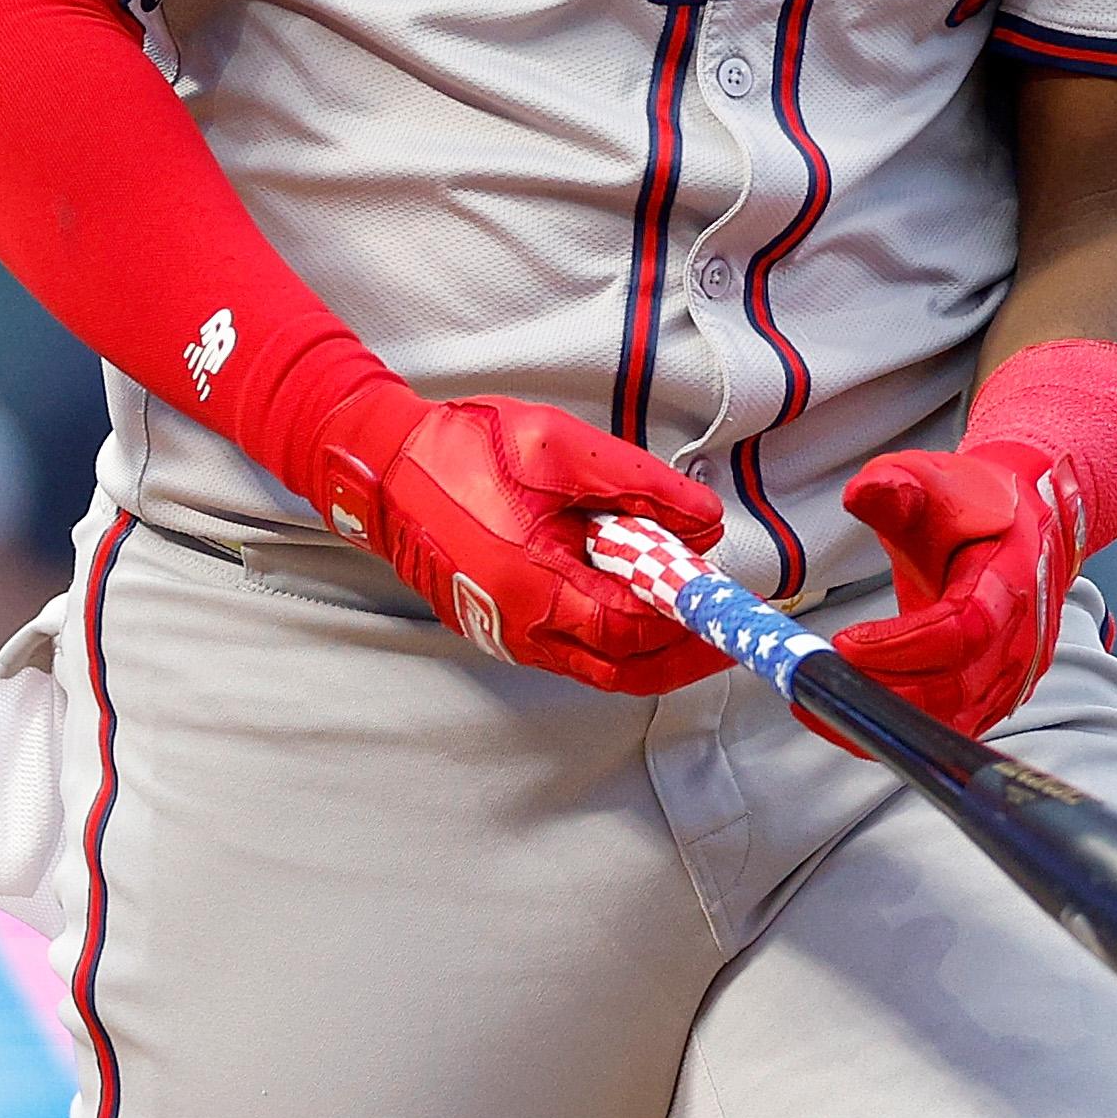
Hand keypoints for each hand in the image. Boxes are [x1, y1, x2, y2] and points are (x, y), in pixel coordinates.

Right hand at [307, 387, 731, 694]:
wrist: (385, 468)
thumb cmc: (464, 452)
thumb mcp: (562, 448)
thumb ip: (640, 487)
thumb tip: (704, 525)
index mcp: (536, 588)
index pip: (635, 627)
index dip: (690, 617)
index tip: (732, 607)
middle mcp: (522, 629)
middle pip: (624, 668)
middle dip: (682, 653)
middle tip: (724, 632)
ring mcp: (509, 635)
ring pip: (599, 667)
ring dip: (651, 649)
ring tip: (688, 612)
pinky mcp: (502, 627)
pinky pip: (572, 651)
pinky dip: (615, 638)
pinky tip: (634, 600)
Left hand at [829, 440, 1090, 738]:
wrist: (1024, 523)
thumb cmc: (974, 504)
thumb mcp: (932, 478)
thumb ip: (896, 485)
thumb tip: (861, 492)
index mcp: (1009, 581)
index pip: (964, 632)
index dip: (904, 646)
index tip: (847, 642)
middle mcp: (1019, 639)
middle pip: (953, 688)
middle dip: (882, 687)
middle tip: (824, 673)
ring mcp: (1009, 675)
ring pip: (949, 717)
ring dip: (883, 713)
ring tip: (823, 696)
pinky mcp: (992, 695)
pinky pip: (945, 726)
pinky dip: (896, 725)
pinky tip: (850, 710)